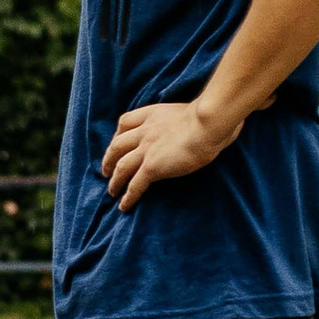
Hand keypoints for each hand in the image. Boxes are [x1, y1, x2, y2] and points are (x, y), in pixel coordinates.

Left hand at [101, 96, 231, 209]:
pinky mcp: (152, 167)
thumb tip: (213, 123)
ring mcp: (146, 149)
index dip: (118, 134)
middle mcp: (145, 131)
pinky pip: (134, 185)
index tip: (117, 141)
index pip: (126, 122)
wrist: (208, 123)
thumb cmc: (212, 116)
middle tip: (105, 171)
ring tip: (112, 191)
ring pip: (121, 167)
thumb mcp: (195, 112)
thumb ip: (194, 118)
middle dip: (109, 159)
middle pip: (117, 145)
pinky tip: (124, 206)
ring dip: (115, 180)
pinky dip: (127, 197)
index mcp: (153, 114)